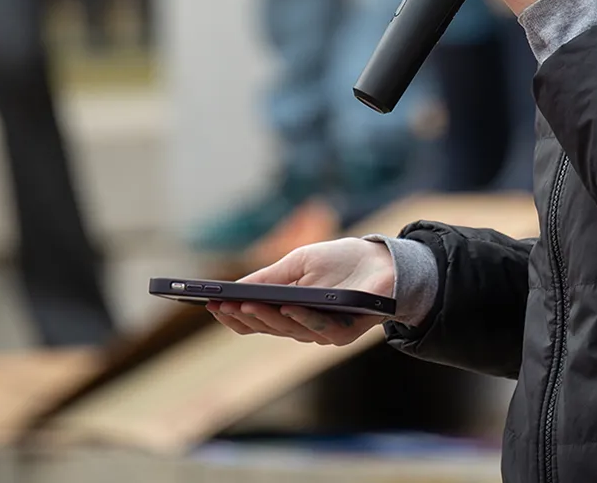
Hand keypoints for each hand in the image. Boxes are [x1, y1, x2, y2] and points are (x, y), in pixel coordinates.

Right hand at [208, 238, 396, 345]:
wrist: (386, 263)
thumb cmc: (342, 261)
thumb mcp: (300, 262)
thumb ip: (270, 277)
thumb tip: (235, 288)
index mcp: (287, 308)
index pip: (253, 319)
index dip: (232, 314)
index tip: (210, 304)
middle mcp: (301, 324)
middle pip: (265, 327)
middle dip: (242, 317)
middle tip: (223, 306)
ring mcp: (321, 332)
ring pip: (287, 330)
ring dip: (266, 318)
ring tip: (247, 305)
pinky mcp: (343, 335)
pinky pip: (318, 329)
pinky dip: (301, 319)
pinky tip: (288, 307)